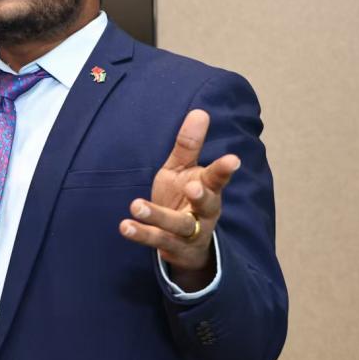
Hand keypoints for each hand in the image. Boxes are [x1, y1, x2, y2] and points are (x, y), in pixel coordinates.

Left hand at [119, 109, 240, 290]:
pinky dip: (141, 234)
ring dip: (158, 216)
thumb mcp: (183, 170)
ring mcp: (190, 233)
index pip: (218, 178)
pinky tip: (125, 226)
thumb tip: (200, 111)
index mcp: (208, 188)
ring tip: (136, 206)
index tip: (233, 159)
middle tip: (193, 186)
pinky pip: (157, 241)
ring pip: (178, 225)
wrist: (185, 243)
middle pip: (207, 205)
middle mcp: (204, 212)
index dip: (225, 169)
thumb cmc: (184, 197)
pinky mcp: (173, 248)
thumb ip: (189, 145)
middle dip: (201, 196)